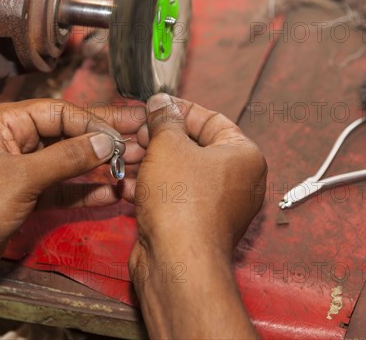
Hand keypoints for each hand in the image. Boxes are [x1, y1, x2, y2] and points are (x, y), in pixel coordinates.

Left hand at [0, 99, 145, 291]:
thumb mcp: (21, 178)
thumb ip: (66, 158)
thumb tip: (106, 142)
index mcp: (6, 122)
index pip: (60, 112)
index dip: (93, 122)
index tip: (123, 134)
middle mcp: (17, 140)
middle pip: (69, 133)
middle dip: (104, 137)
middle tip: (142, 133)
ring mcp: (24, 170)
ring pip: (70, 161)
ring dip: (101, 165)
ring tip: (136, 163)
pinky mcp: (29, 196)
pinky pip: (64, 187)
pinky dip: (86, 190)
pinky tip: (113, 191)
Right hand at [120, 94, 265, 338]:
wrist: (177, 262)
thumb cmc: (183, 203)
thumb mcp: (167, 146)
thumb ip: (164, 119)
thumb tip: (161, 102)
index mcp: (243, 155)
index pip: (212, 119)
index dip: (179, 110)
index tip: (155, 106)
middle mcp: (236, 181)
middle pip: (193, 147)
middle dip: (158, 139)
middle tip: (135, 134)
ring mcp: (216, 205)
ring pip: (179, 173)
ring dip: (149, 163)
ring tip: (122, 157)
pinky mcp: (195, 224)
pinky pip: (173, 197)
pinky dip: (151, 188)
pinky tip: (124, 184)